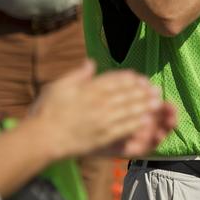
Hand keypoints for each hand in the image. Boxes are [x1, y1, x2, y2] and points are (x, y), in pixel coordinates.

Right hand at [26, 61, 166, 159]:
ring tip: (156, 102)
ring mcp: (101, 120)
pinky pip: (123, 128)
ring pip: (128, 110)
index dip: (129, 78)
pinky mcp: (102, 136)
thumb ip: (78, 74)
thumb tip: (91, 62)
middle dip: (142, 91)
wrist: (43, 137)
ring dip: (144, 105)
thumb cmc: (47, 110)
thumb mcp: (58, 85)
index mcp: (88, 89)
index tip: (139, 77)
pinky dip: (136, 123)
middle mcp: (98, 103)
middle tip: (155, 89)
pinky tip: (146, 120)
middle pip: (125, 94)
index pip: (114, 80)